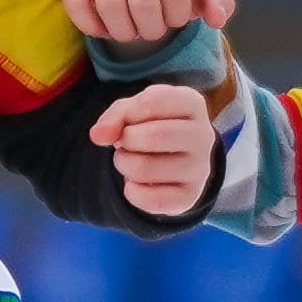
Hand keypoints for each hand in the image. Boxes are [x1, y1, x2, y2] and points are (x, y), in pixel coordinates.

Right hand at [62, 0, 235, 49]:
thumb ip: (218, 4)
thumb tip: (216, 18)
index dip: (176, 18)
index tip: (174, 19)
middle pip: (142, 1)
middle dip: (150, 29)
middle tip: (152, 31)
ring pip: (110, 3)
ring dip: (123, 31)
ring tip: (130, 32)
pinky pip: (77, 3)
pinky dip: (91, 27)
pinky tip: (104, 30)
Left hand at [94, 85, 216, 217]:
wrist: (173, 159)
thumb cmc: (150, 125)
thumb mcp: (132, 111)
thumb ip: (115, 116)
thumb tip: (98, 135)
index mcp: (192, 104)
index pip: (152, 102)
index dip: (126, 114)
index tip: (125, 121)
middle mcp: (203, 136)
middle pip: (155, 136)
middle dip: (125, 140)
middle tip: (125, 143)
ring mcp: (200, 169)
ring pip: (144, 169)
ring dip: (123, 165)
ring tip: (130, 161)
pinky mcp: (190, 197)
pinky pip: (149, 199)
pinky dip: (131, 191)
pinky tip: (139, 183)